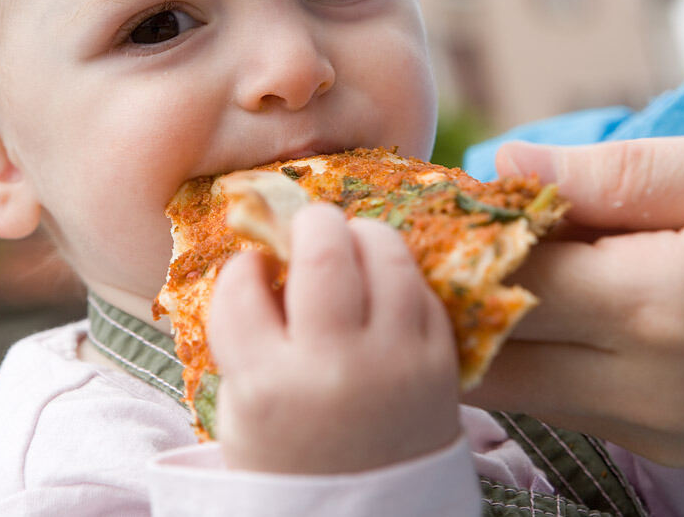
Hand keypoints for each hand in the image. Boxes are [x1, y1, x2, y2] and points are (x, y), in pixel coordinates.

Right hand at [208, 203, 459, 473]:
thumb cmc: (291, 461)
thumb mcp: (243, 408)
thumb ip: (246, 335)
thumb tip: (266, 257)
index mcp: (267, 386)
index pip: (241, 286)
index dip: (243, 265)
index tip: (253, 265)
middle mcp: (334, 368)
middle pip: (324, 254)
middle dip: (311, 222)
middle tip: (309, 224)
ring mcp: (395, 364)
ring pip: (386, 255)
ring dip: (363, 235)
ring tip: (351, 243)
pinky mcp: (442, 365)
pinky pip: (423, 290)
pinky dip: (400, 276)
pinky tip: (384, 285)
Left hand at [467, 131, 683, 466]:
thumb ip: (620, 176)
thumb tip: (505, 165)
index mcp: (659, 304)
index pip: (499, 279)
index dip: (453, 241)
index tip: (428, 206)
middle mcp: (643, 386)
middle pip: (487, 351)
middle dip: (451, 295)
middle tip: (442, 239)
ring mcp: (655, 430)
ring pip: (517, 387)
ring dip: (487, 329)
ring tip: (496, 263)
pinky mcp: (670, 448)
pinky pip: (565, 404)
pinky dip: (536, 357)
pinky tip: (554, 305)